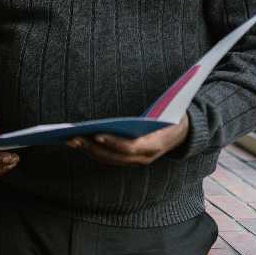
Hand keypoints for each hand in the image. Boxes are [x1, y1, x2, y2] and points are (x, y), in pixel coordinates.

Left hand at [66, 115, 189, 165]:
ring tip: (71, 139)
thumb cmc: (174, 115)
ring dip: (89, 150)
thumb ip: (159, 107)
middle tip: (74, 137)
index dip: (113, 142)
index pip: (131, 147)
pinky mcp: (129, 160)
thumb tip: (145, 93)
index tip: (97, 134)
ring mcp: (137, 161)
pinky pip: (110, 158)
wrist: (184, 132)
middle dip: (93, 147)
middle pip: (115, 156)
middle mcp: (145, 157)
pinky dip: (94, 151)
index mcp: (156, 144)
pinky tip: (80, 142)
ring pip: (109, 159)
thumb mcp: (170, 110)